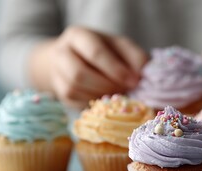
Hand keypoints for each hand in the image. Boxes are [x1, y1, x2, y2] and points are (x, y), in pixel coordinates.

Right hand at [30, 26, 147, 108]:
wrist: (77, 59)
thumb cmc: (106, 52)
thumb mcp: (122, 47)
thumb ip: (135, 57)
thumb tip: (144, 75)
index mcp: (78, 36)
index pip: (95, 52)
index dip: (115, 69)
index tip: (134, 81)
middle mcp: (61, 52)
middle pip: (79, 73)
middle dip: (107, 85)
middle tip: (126, 90)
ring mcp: (57, 74)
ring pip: (74, 89)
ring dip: (100, 96)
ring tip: (119, 95)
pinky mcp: (60, 93)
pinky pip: (74, 102)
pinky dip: (93, 104)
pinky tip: (107, 101)